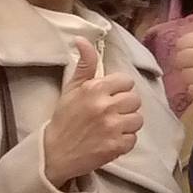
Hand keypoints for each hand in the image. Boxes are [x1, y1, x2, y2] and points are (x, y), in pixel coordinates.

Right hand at [38, 39, 144, 189]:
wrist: (54, 153)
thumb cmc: (64, 119)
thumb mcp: (71, 88)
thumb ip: (84, 64)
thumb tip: (82, 39)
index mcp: (95, 89)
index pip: (126, 81)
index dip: (119, 89)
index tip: (109, 97)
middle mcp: (105, 106)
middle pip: (135, 99)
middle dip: (124, 106)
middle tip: (110, 113)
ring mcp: (112, 127)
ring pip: (137, 119)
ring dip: (127, 123)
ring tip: (112, 126)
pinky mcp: (116, 146)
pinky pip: (133, 138)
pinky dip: (124, 140)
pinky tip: (111, 139)